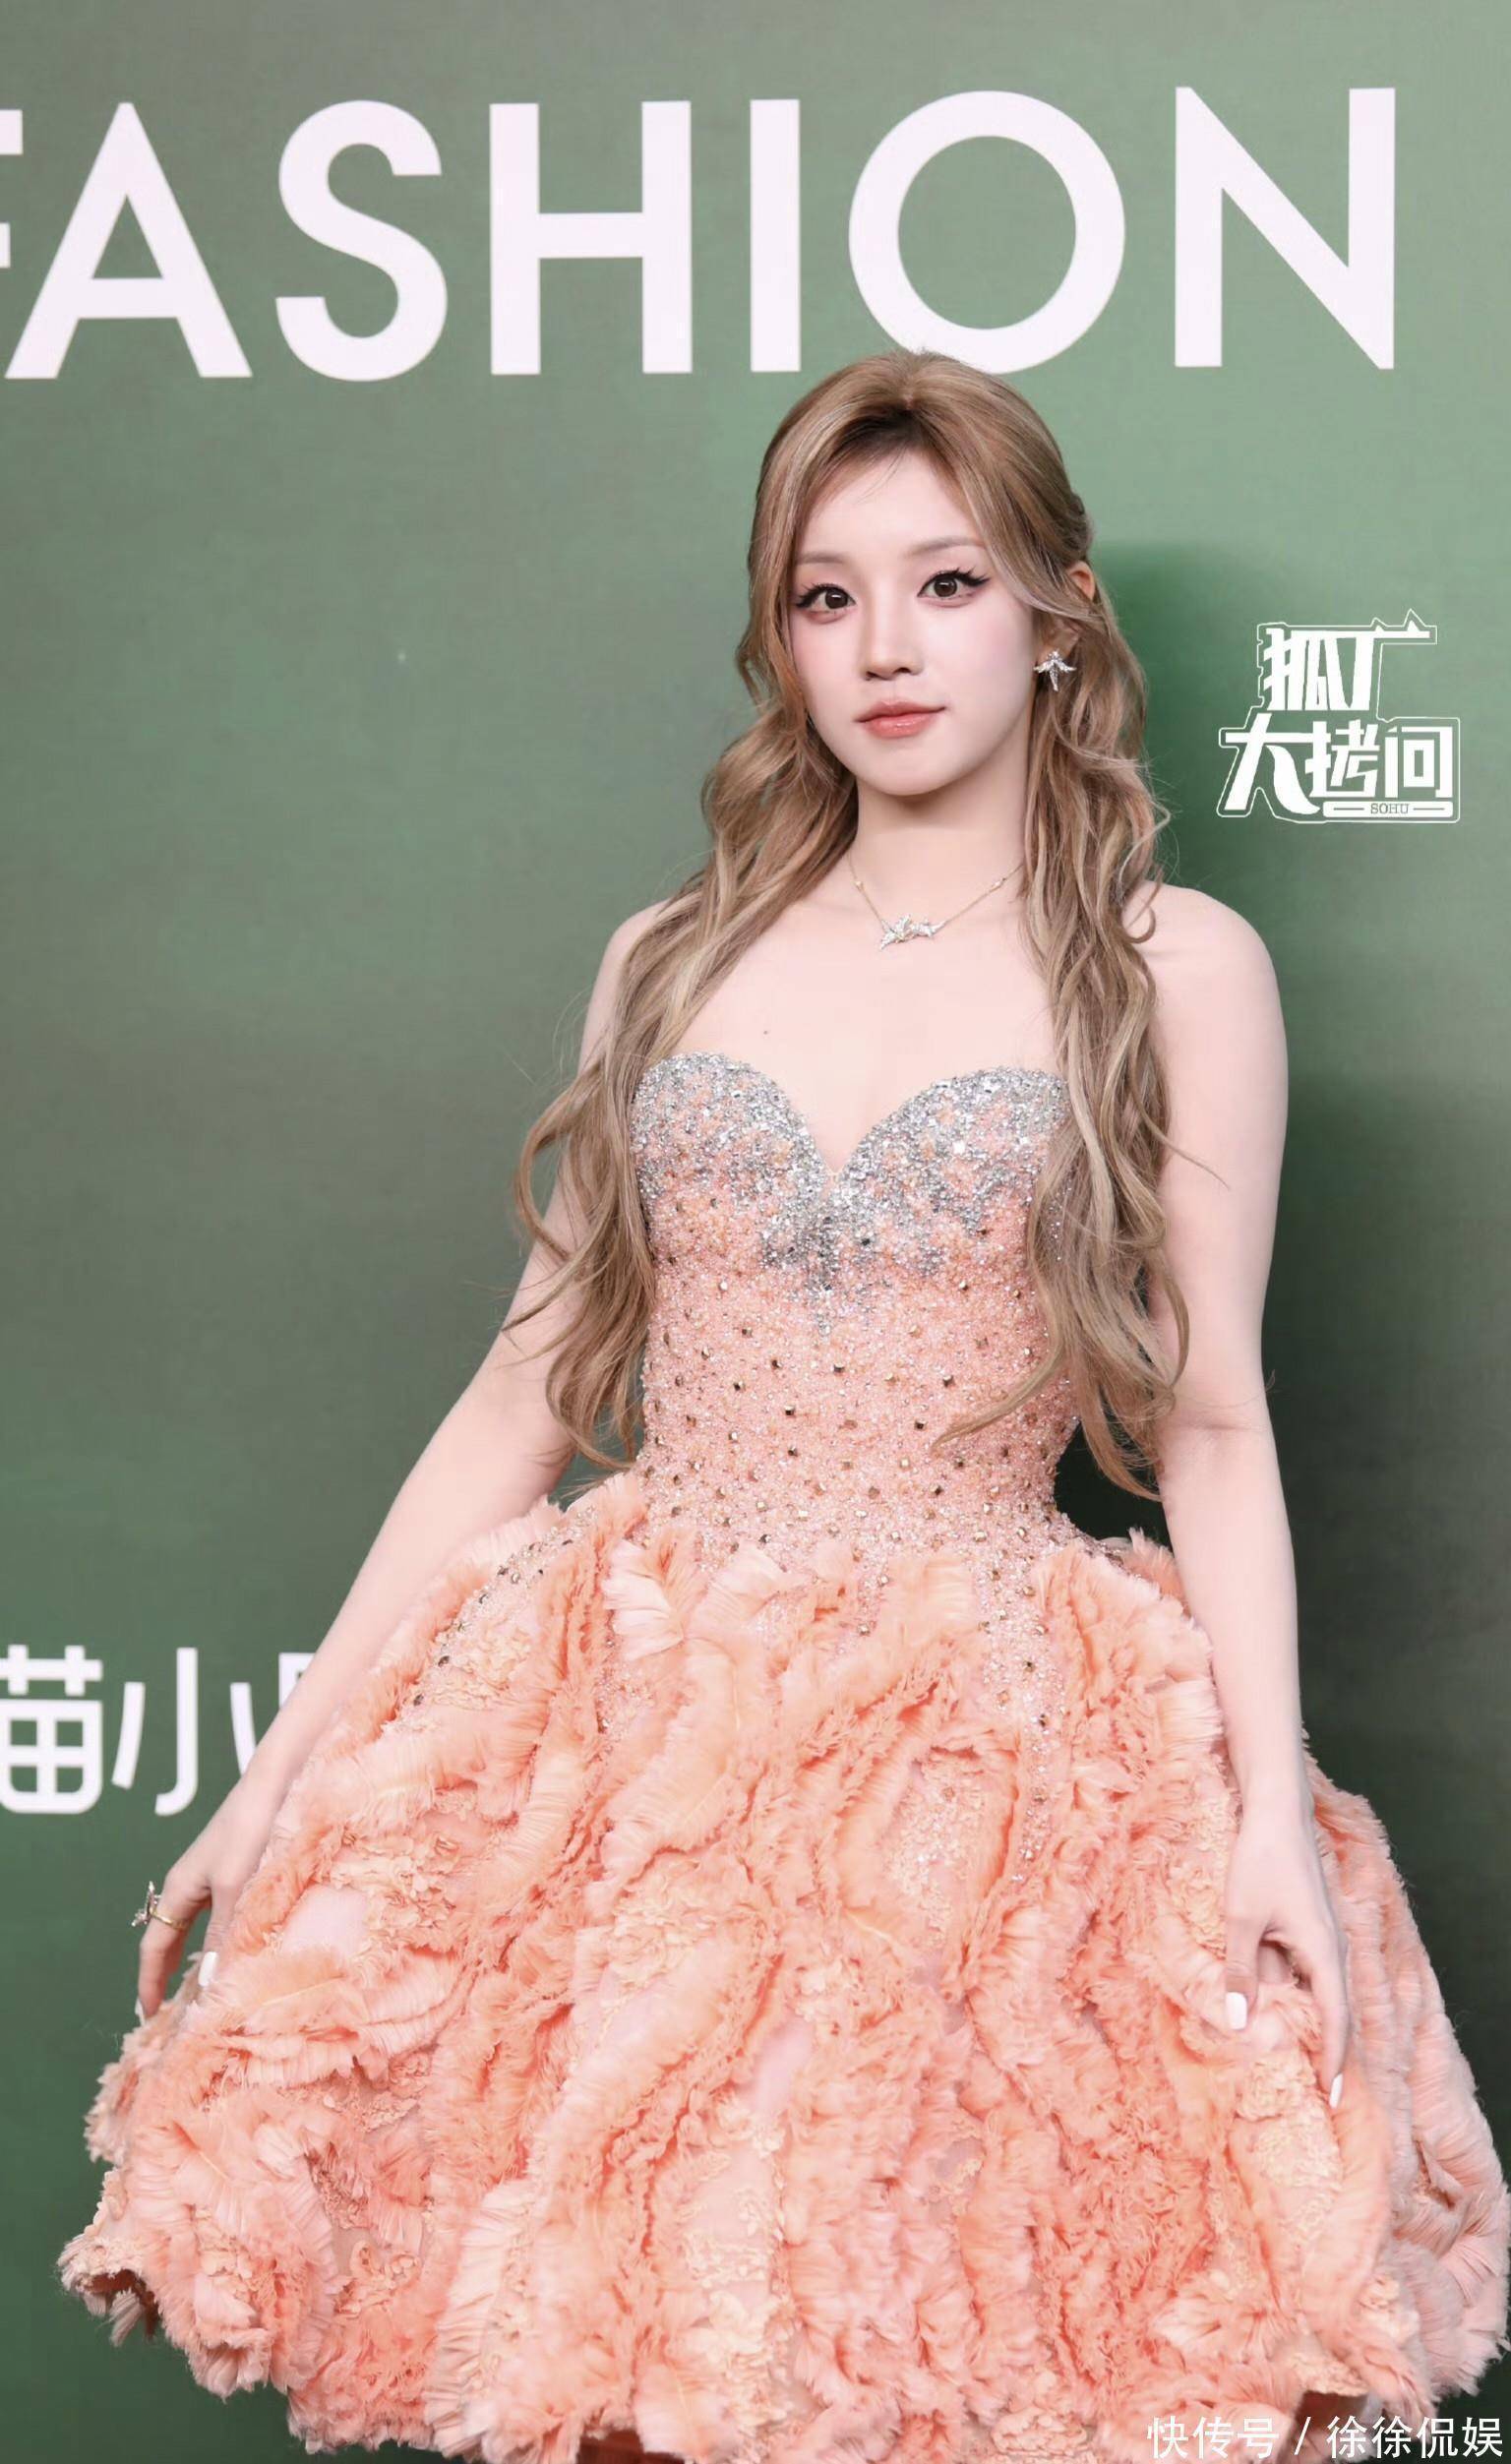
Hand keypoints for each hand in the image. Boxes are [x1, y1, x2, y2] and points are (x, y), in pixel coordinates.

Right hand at [134, 1774, 287, 2020]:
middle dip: (168, 1976)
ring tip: (205, 1992)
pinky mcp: (240, 1870)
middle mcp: (191, 1885)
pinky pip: (222, 1917)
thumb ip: (222, 1935)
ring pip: (199, 1930)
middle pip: (171, 1939)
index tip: (147, 2018)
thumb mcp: (234, 1888)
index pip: (154, 1947)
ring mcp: (215, 1877)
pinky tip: (239, 1952)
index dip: (148, 1983)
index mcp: (179, 1889)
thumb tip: (208, 1986)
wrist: (278, 1781)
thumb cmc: (252, 1829)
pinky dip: (223, 1941)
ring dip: (198, 1961)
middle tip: (173, 2014)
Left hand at [1223, 1796, 1350, 2105]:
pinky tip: (1264, 1998)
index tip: (1331, 2098)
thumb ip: (1240, 1970)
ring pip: (1311, 1988)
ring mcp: (1321, 1937)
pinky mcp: (1308, 1925)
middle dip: (1321, 2048)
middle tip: (1313, 2091)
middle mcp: (1332, 1949)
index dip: (1333, 2060)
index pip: (1336, 2020)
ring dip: (1297, 2015)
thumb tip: (1238, 2023)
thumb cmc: (1260, 1860)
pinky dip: (1287, 1988)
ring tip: (1281, 2053)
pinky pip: (1301, 1969)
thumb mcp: (1241, 1917)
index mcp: (1324, 1952)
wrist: (1276, 1810)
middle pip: (1332, 2011)